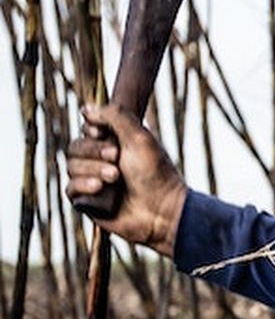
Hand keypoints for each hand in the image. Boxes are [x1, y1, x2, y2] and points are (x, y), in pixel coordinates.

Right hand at [66, 104, 186, 256]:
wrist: (161, 209)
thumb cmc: (155, 173)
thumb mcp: (139, 137)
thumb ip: (116, 116)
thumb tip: (86, 108)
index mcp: (116, 142)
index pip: (87, 128)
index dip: (93, 130)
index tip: (104, 133)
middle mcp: (102, 160)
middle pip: (75, 146)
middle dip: (95, 151)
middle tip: (117, 158)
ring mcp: (93, 180)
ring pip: (71, 166)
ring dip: (93, 169)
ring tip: (115, 177)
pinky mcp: (88, 201)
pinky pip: (70, 188)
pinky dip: (83, 185)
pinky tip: (100, 188)